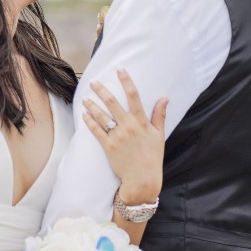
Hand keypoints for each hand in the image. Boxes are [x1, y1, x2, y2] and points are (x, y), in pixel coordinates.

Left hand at [82, 69, 167, 202]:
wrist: (143, 180)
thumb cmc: (152, 157)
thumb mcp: (159, 135)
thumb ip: (159, 115)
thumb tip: (166, 97)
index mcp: (141, 121)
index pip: (133, 96)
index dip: (126, 81)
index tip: (120, 70)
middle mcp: (128, 126)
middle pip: (112, 102)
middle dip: (101, 90)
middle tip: (93, 82)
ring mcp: (117, 136)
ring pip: (101, 116)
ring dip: (92, 105)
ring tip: (85, 98)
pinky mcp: (108, 147)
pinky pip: (96, 131)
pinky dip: (89, 122)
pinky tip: (84, 115)